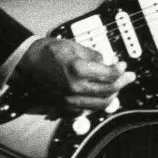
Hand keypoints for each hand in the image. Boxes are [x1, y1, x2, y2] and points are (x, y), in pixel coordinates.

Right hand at [16, 37, 134, 111]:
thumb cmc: (49, 51)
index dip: (120, 70)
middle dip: (122, 83)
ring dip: (112, 95)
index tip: (123, 65)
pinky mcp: (63, 107)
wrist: (28, 62)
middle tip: (128, 76)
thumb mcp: (75, 46)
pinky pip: (85, 111)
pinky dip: (96, 105)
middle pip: (108, 91)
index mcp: (78, 70)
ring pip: (99, 104)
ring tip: (117, 87)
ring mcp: (68, 100)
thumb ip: (94, 55)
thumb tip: (109, 61)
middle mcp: (74, 88)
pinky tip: (100, 96)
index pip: (109, 75)